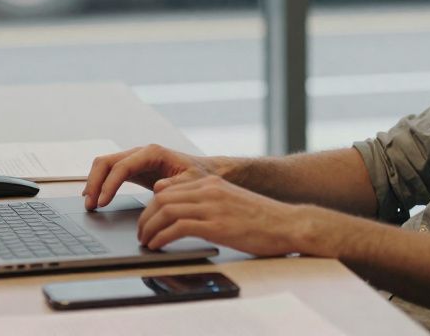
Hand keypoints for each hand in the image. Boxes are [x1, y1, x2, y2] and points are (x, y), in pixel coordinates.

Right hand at [82, 144, 216, 209]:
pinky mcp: (134, 169)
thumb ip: (175, 185)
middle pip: (107, 162)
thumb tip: (158, 189)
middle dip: (95, 182)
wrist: (205, 171)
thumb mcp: (192, 182)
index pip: (122, 166)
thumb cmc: (200, 175)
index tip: (103, 202)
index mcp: (153, 153)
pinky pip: (110, 172)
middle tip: (90, 205)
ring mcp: (135, 159)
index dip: (109, 184)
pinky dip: (99, 183)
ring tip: (89, 204)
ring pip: (104, 165)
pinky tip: (94, 197)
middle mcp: (141, 152)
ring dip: (94, 183)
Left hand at [137, 175, 320, 256]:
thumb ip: (208, 203)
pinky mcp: (216, 224)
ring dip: (149, 228)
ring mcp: (213, 206)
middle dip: (145, 217)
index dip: (151, 206)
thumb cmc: (263, 219)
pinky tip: (158, 247)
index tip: (146, 220)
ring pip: (165, 211)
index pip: (169, 189)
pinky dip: (161, 237)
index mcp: (213, 183)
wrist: (288, 224)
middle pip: (162, 198)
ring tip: (146, 242)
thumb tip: (183, 214)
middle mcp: (210, 189)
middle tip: (141, 233)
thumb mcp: (232, 203)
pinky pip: (177, 227)